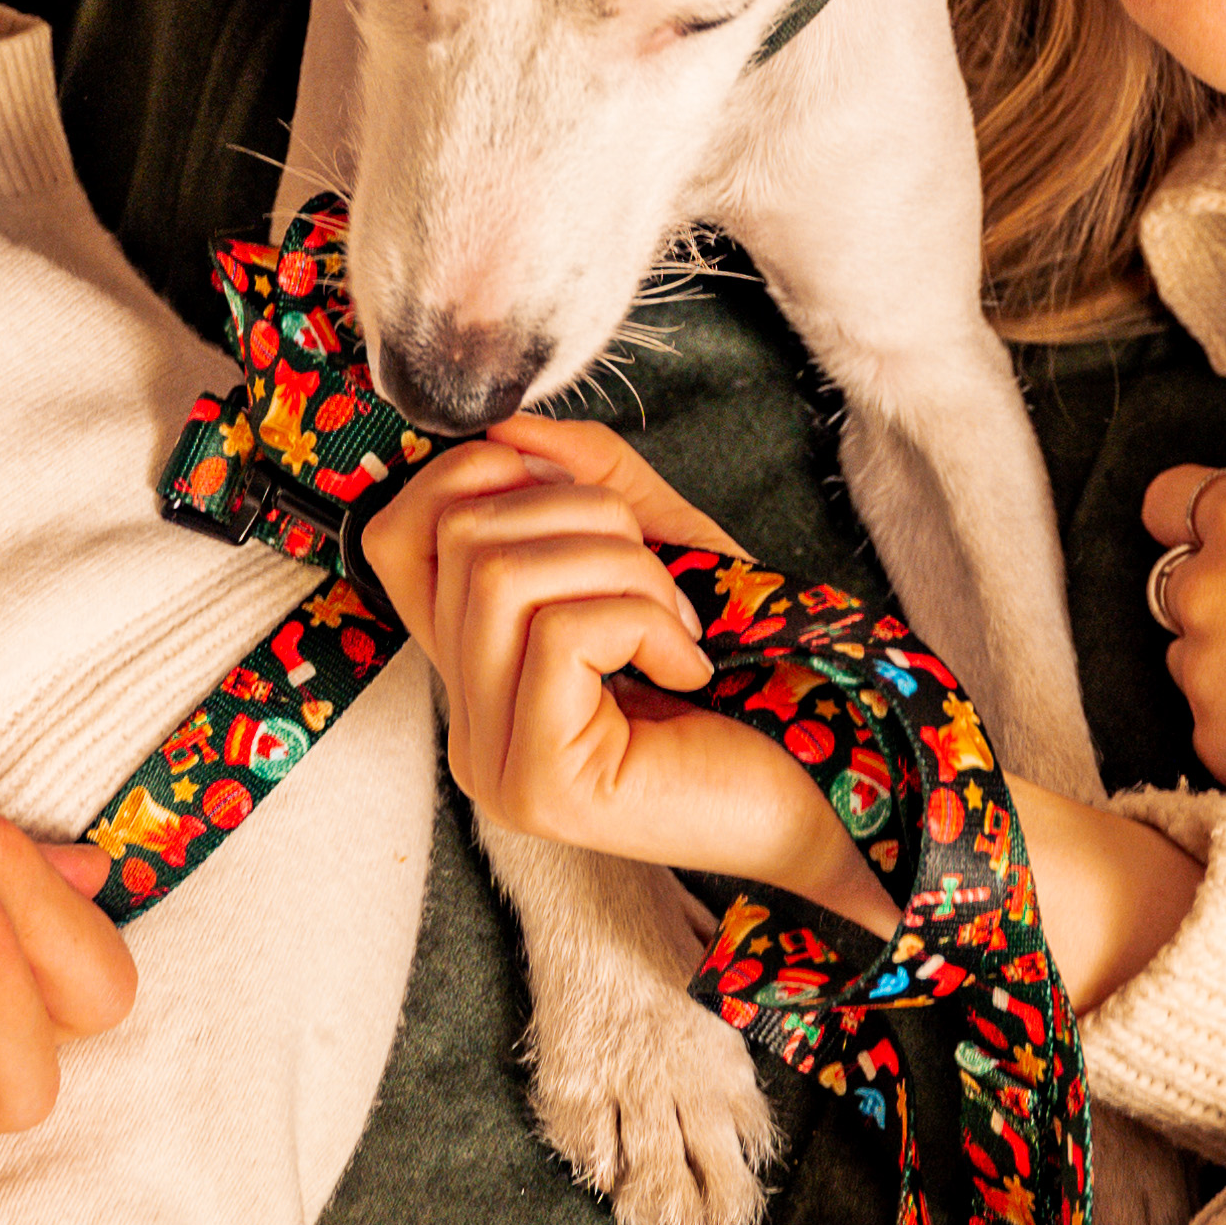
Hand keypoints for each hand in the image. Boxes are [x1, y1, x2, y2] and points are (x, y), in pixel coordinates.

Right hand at [362, 420, 894, 933]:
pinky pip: (559, 635)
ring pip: (501, 578)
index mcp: (478, 665)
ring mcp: (491, 762)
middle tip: (663, 584)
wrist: (830, 795)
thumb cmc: (755, 680)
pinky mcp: (536, 786)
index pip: (395, 537)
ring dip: (622, 570)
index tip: (586, 507)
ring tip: (682, 626)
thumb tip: (512, 429)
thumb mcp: (670, 550)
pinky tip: (688, 670)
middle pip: (461, 538)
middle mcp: (467, 719)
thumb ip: (597, 481)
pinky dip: (644, 623)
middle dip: (587, 520)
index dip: (478, 479)